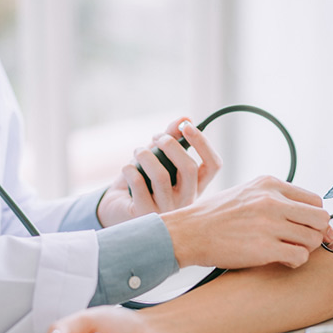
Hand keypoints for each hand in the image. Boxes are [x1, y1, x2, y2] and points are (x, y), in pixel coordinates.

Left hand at [97, 118, 221, 226]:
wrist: (119, 208)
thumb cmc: (144, 181)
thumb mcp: (159, 157)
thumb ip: (172, 138)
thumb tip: (185, 119)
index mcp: (196, 187)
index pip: (214, 165)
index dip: (203, 143)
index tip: (187, 127)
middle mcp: (186, 201)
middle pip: (189, 168)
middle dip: (172, 145)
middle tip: (157, 138)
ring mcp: (167, 211)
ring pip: (161, 176)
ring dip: (146, 155)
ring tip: (138, 151)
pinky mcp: (145, 214)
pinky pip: (139, 183)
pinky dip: (130, 169)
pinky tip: (127, 169)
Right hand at [162, 175, 332, 268]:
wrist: (188, 232)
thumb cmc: (213, 217)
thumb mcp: (246, 194)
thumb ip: (274, 200)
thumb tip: (305, 215)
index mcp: (269, 184)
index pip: (315, 200)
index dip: (314, 217)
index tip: (307, 228)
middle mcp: (272, 201)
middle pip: (320, 218)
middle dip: (316, 233)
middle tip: (302, 242)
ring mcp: (269, 224)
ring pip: (314, 238)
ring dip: (305, 249)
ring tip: (288, 251)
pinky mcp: (264, 248)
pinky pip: (300, 256)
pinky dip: (295, 262)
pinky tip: (281, 260)